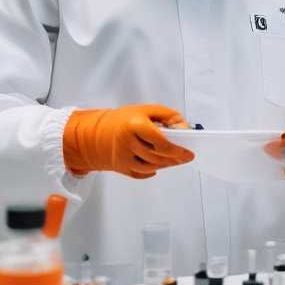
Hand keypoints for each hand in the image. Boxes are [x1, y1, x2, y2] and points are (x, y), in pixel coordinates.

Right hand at [63, 104, 193, 178]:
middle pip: (157, 156)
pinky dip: (153, 170)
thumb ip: (169, 117)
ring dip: (166, 165)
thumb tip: (185, 129)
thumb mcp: (147, 110)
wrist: (97, 132)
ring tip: (175, 160)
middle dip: (175, 159)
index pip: (160, 142)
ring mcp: (122, 157)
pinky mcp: (120, 167)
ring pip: (151, 166)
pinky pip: (141, 173)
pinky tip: (159, 164)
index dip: (176, 149)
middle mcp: (127, 143)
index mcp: (134, 125)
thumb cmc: (125, 119)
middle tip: (186, 157)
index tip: (187, 151)